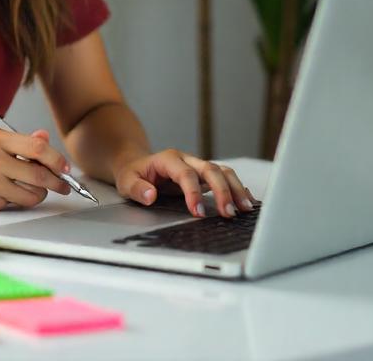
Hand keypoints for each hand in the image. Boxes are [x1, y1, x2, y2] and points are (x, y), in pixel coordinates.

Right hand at [0, 129, 72, 210]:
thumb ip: (20, 142)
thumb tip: (45, 138)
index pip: (38, 148)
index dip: (57, 160)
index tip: (65, 168)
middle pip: (40, 174)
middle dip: (58, 183)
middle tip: (63, 186)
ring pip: (32, 193)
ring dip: (37, 194)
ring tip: (28, 189)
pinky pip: (17, 204)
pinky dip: (18, 201)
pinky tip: (6, 194)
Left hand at [114, 149, 256, 217]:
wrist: (136, 164)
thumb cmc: (133, 174)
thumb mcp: (126, 181)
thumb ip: (137, 188)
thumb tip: (151, 195)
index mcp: (168, 159)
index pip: (185, 174)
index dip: (193, 192)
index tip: (198, 212)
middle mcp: (187, 159)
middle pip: (210, 169)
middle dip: (222, 191)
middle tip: (228, 213)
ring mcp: (197, 166)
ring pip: (222, 172)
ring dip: (235, 189)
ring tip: (245, 208)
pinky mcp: (204, 175)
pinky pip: (225, 177)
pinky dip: (237, 188)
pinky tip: (246, 200)